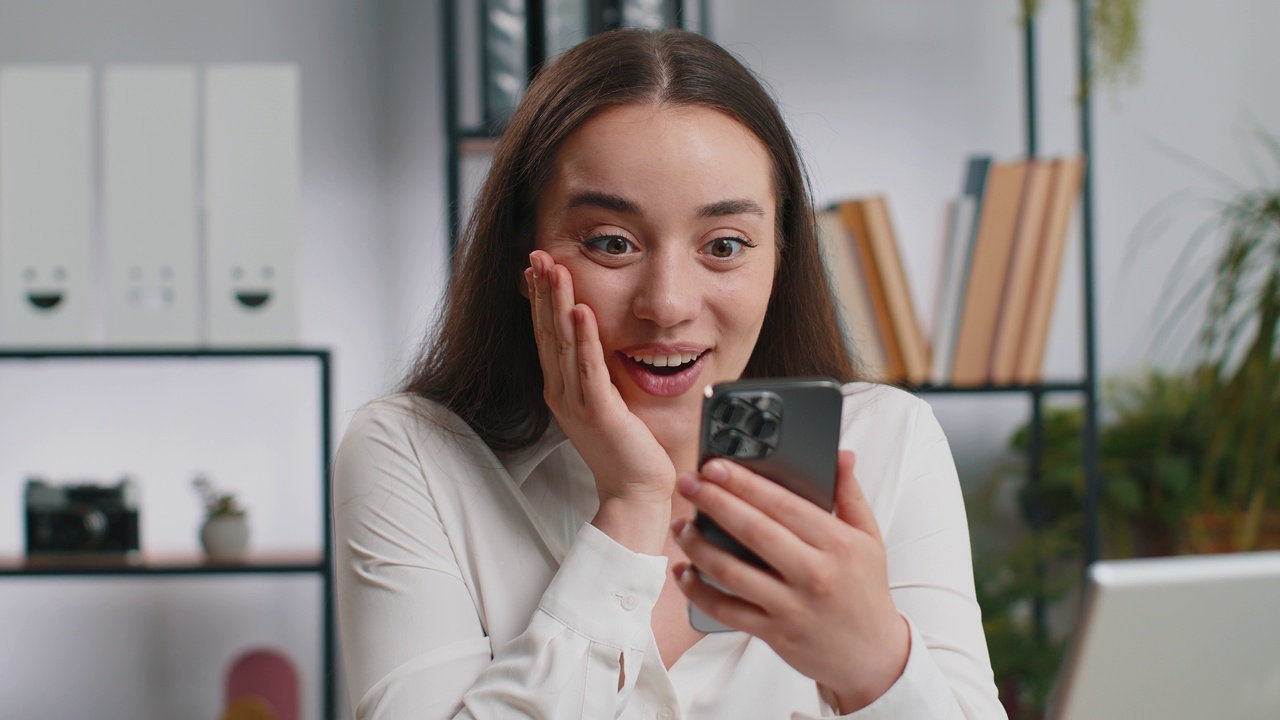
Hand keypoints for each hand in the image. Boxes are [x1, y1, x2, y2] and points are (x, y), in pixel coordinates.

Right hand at [525, 251, 676, 550]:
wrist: (634, 491)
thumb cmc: (626, 448)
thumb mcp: (605, 400)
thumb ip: (596, 371)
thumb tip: (595, 342)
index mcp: (562, 387)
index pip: (546, 334)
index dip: (541, 298)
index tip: (536, 266)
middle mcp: (562, 391)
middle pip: (548, 331)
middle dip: (543, 290)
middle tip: (536, 254)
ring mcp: (577, 401)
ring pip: (563, 343)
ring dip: (558, 303)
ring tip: (554, 269)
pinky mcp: (598, 411)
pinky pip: (589, 368)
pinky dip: (584, 338)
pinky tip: (581, 311)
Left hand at [671, 451, 909, 712]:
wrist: (873, 657)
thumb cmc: (865, 591)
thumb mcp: (868, 538)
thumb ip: (850, 494)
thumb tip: (842, 454)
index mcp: (837, 544)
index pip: (783, 504)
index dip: (745, 483)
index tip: (716, 466)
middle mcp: (815, 573)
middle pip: (753, 531)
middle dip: (714, 502)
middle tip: (687, 483)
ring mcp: (792, 606)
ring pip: (733, 571)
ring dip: (699, 546)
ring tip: (681, 526)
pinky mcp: (775, 633)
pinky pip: (727, 610)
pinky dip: (698, 591)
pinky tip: (683, 573)